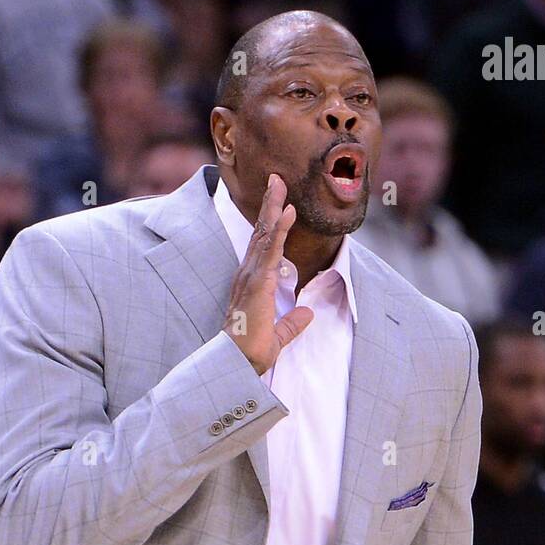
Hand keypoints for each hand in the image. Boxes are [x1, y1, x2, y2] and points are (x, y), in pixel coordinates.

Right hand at [222, 173, 313, 374]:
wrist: (237, 363)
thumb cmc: (250, 353)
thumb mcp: (278, 337)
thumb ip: (292, 323)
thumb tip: (307, 314)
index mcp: (252, 284)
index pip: (262, 248)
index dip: (270, 225)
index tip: (280, 205)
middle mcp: (248, 275)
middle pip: (260, 233)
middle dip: (268, 205)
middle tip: (276, 180)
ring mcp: (251, 276)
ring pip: (263, 234)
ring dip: (272, 207)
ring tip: (279, 183)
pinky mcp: (258, 282)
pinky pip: (270, 250)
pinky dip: (279, 229)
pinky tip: (286, 211)